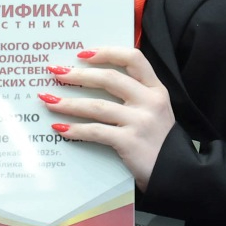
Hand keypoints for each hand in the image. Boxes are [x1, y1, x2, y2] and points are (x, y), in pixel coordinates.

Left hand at [38, 47, 174, 190]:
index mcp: (156, 89)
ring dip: (69, 103)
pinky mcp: (130, 142)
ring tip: (49, 101)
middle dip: (78, 75)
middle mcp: (150, 101)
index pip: (133, 58)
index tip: (83, 54)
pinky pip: (96, 131)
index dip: (107, 52)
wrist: (176, 173)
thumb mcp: (154, 110)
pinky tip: (60, 128)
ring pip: (97, 106)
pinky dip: (76, 130)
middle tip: (56, 73)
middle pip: (109, 78)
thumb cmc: (158, 140)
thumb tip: (93, 79)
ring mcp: (141, 122)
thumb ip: (134, 94)